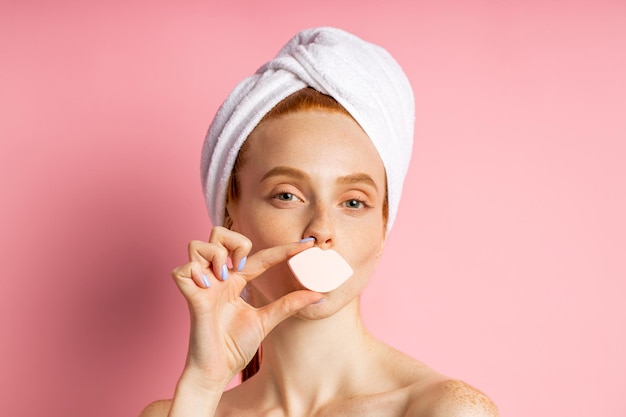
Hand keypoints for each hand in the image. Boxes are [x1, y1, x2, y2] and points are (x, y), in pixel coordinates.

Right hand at [171, 227, 321, 390]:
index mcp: (236, 281)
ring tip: (224, 277)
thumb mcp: (267, 320)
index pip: (261, 256)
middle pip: (218, 234)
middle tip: (243, 266)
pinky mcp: (189, 296)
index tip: (309, 244)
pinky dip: (194, 272)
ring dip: (215, 255)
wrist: (217, 371)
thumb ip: (289, 304)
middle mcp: (218, 278)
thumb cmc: (234, 347)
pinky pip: (182, 269)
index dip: (285, 249)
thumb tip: (319, 296)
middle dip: (234, 242)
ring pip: (198, 245)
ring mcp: (201, 285)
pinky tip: (206, 286)